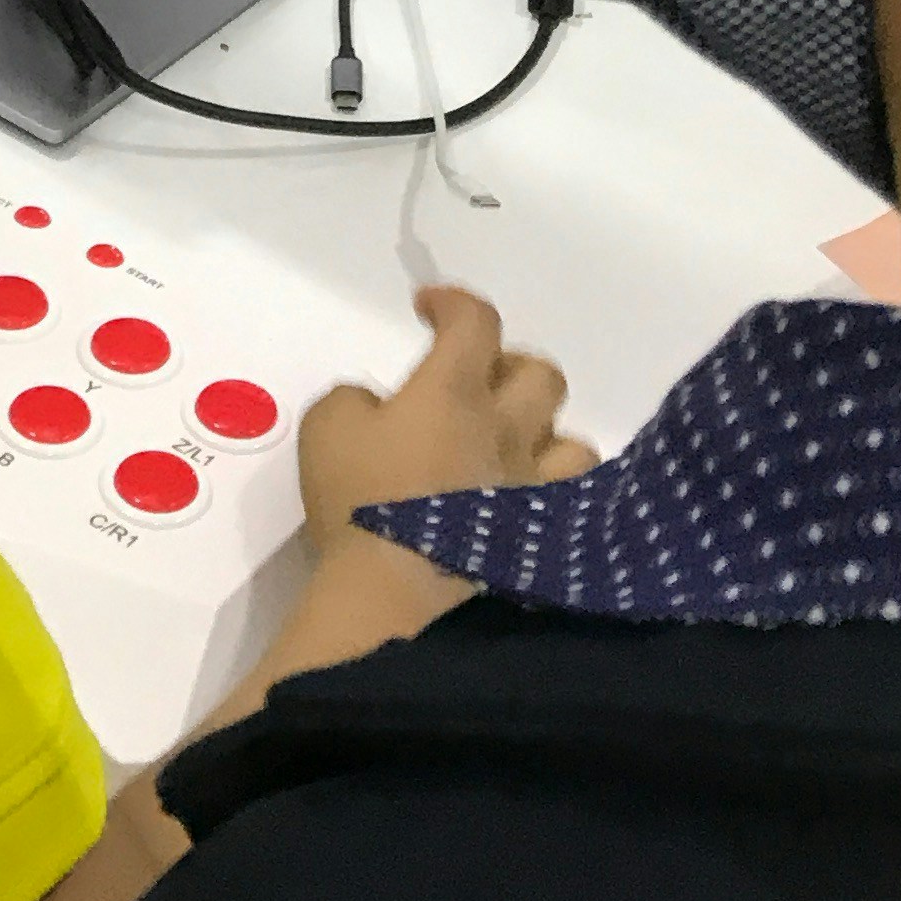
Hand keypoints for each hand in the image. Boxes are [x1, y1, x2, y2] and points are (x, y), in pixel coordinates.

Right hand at [295, 286, 593, 549]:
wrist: (393, 598)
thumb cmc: (359, 503)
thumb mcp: (326, 426)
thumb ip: (356, 398)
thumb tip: (381, 406)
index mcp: (453, 391)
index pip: (476, 320)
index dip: (454, 302)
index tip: (428, 309)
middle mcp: (505, 430)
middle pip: (539, 373)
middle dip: (507, 366)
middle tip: (471, 385)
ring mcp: (530, 489)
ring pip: (571, 440)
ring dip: (542, 434)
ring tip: (508, 449)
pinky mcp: (540, 541)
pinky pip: (573, 502)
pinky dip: (556, 492)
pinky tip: (525, 502)